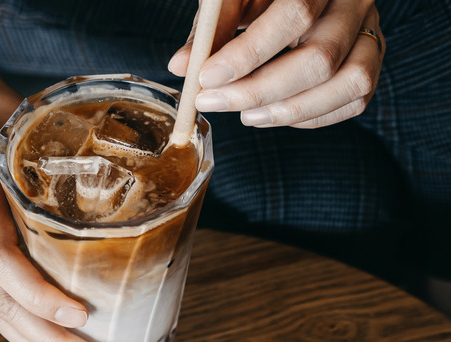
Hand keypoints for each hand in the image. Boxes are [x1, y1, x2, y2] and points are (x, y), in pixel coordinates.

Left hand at [169, 0, 384, 127]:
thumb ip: (211, 26)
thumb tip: (181, 66)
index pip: (294, 15)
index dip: (248, 54)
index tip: (207, 78)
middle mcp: (353, 1)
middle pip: (321, 58)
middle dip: (259, 91)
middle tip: (212, 102)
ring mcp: (370, 30)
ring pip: (349, 83)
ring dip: (289, 111)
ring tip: (245, 116)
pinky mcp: (372, 56)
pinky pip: (355, 99)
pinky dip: (312, 117)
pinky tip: (273, 113)